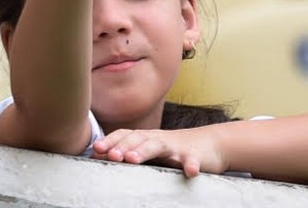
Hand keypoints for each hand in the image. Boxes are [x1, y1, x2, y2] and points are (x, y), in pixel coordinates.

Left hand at [91, 127, 227, 177]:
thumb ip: (130, 152)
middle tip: (111, 155)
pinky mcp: (196, 156)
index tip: (97, 149)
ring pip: (160, 146)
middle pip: (139, 138)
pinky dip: (192, 165)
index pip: (126, 134)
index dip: (111, 140)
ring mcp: (177, 147)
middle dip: (123, 146)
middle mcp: (159, 139)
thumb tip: (100, 157)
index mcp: (147, 138)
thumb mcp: (151, 149)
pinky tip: (190, 172)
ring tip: (133, 159)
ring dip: (145, 150)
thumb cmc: (175, 150)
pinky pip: (193, 161)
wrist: (210, 144)